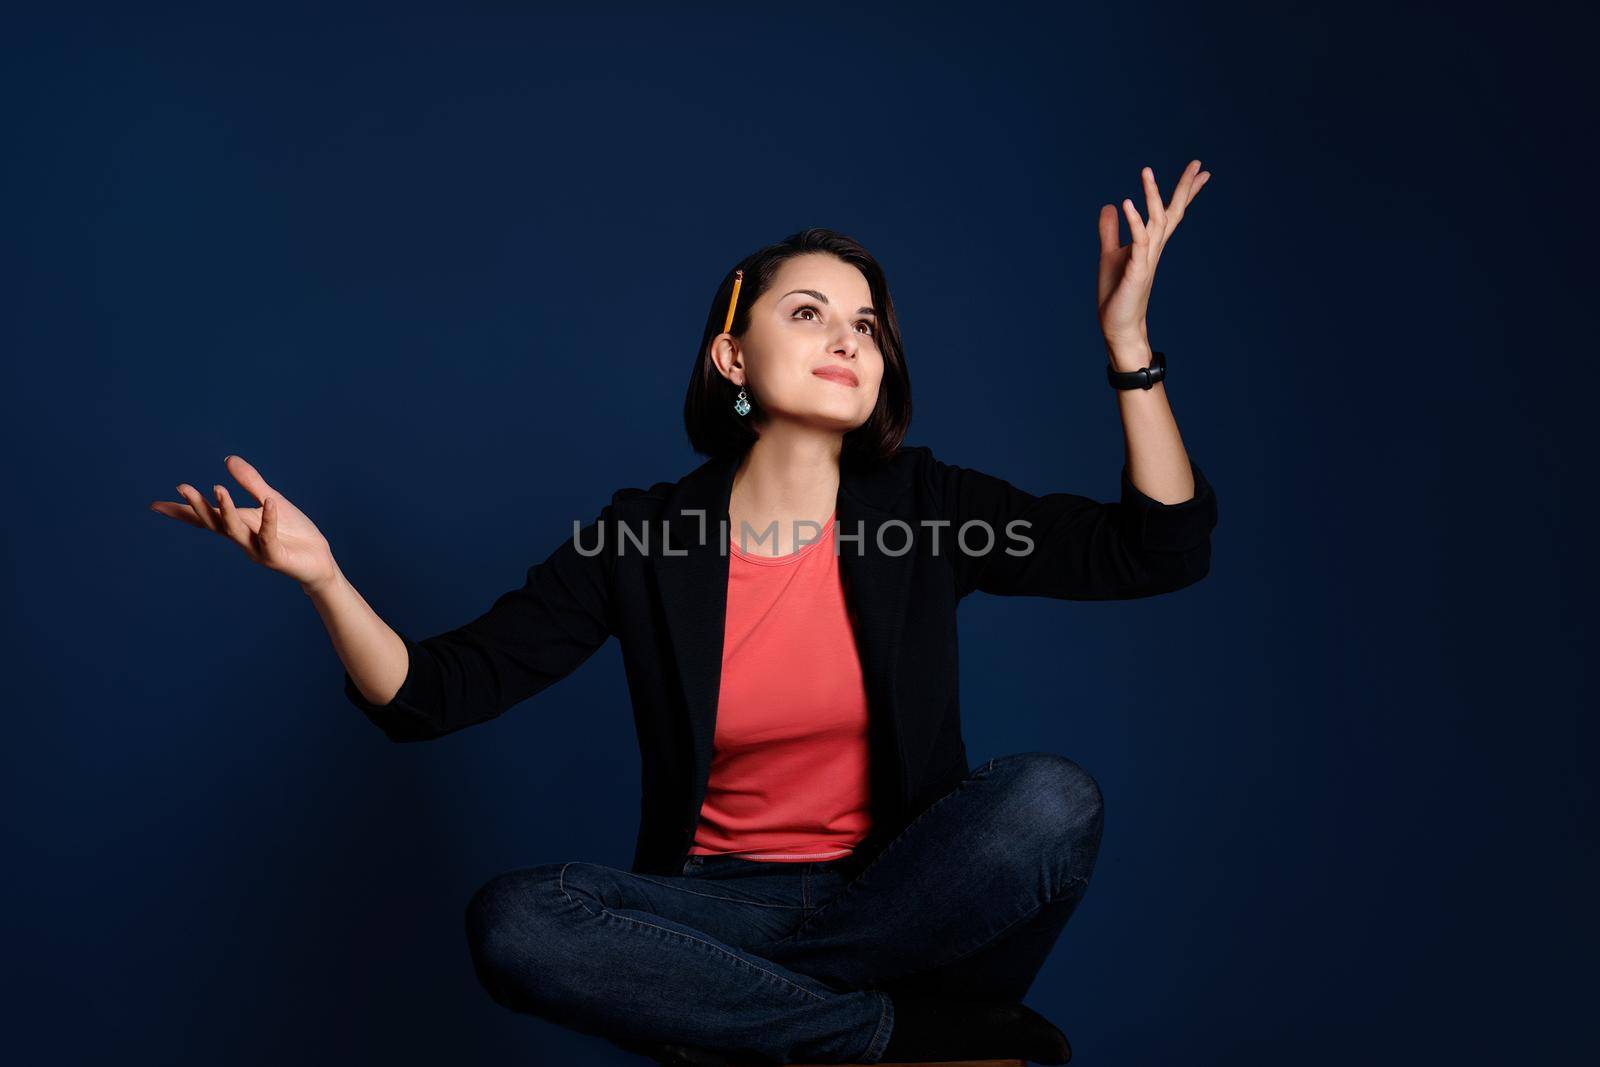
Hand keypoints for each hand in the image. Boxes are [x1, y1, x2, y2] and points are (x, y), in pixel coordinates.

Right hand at [150, 454, 338, 592]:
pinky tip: (269, 502)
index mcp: (238, 524)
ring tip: (218, 488)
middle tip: (182, 488)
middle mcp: (242, 538)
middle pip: (214, 523)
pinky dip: (268, 520)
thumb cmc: (293, 531)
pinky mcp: (276, 558)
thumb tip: (228, 459)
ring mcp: (257, 550)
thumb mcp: (271, 500)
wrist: (318, 559)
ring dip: (226, 511)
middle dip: (198, 506)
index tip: (155, 505)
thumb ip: (251, 482)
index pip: (205, 517)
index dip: (182, 511)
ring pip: (235, 531)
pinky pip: (268, 538)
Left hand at [1097, 159, 1210, 351]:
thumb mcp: (1109, 254)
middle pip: (1173, 213)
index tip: (1200, 171)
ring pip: (1157, 222)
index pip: (1170, 212)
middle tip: (1198, 164)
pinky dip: (1135, 221)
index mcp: (1150, 244)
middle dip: (1185, 188)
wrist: (1117, 324)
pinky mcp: (1137, 271)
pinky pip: (1139, 241)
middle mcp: (1154, 249)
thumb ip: (1110, 231)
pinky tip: (1128, 203)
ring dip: (1152, 196)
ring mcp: (1147, 259)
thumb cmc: (1116, 292)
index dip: (1185, 192)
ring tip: (1147, 171)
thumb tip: (1110, 205)